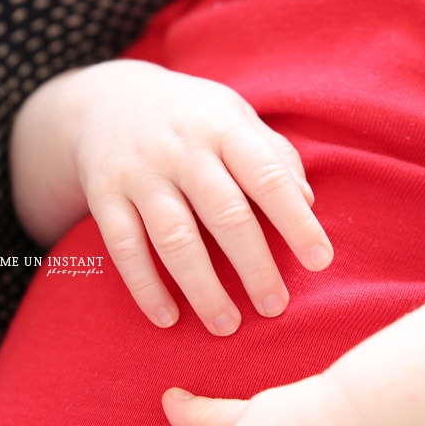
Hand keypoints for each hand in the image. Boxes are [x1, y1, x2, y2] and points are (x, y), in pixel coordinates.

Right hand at [68, 60, 332, 334]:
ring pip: (174, 238)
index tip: (320, 262)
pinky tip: (167, 318)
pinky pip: (125, 247)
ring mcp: (139, 173)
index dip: (295, 221)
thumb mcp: (233, 114)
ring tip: (227, 326)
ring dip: (202, 287)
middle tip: (276, 307)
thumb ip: (273, 154)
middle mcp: (180, 149)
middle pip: (223, 213)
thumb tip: (308, 201)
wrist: (104, 99)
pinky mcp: (104, 195)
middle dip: (254, 266)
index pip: (266, 176)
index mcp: (222, 127)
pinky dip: (145, 286)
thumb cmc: (189, 117)